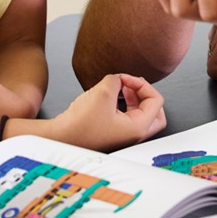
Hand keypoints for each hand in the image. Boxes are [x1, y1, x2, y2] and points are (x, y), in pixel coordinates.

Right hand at [51, 73, 166, 150]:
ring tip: (120, 87)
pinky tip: (111, 96)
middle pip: (155, 112)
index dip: (142, 84)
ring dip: (134, 97)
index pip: (156, 100)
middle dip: (145, 94)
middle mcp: (134, 135)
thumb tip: (119, 79)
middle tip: (133, 85)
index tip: (125, 79)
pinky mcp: (112, 134)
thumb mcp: (102, 91)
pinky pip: (127, 117)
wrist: (60, 138)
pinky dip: (124, 104)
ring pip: (141, 114)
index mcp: (138, 128)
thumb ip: (117, 79)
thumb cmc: (80, 124)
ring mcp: (123, 136)